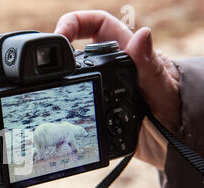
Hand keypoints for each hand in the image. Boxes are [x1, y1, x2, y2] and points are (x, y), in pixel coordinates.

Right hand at [55, 10, 180, 168]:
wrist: (173, 136)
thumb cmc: (174, 106)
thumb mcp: (162, 87)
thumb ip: (151, 66)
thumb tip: (143, 35)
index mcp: (124, 52)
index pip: (95, 23)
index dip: (73, 22)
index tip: (60, 36)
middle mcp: (108, 66)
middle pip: (75, 50)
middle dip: (56, 56)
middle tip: (43, 71)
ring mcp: (99, 87)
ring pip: (70, 77)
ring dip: (55, 83)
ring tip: (43, 93)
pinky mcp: (93, 107)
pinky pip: (72, 102)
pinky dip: (60, 105)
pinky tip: (53, 114)